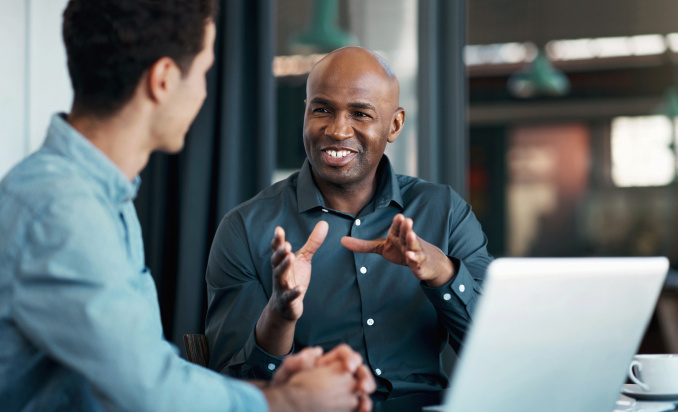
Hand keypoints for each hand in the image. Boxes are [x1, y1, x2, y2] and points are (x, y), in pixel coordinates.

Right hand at [270, 221, 327, 319]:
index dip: (278, 240)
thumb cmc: (293, 278)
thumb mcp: (304, 259)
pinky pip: (289, 296)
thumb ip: (312, 242)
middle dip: (280, 253)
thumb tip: (324, 223)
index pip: (278, 249)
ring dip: (284, 267)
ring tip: (290, 258)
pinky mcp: (286, 300)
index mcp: (282, 261)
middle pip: (277, 261)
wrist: (285, 306)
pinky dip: (293, 293)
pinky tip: (300, 289)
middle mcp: (279, 272)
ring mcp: (281, 286)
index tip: (279, 229)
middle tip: (286, 245)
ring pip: (280, 276)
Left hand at [271, 345, 375, 411]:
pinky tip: (363, 410)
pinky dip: (363, 406)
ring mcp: (344, 390)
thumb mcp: (286, 373)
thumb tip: (313, 351)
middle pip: (359, 370)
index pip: (344, 354)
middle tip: (363, 386)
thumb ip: (295, 362)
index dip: (350, 358)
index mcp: (327, 362)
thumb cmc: (285, 386)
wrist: (285, 405)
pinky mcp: (346, 404)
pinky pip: (358, 404)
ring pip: (362, 388)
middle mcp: (339, 374)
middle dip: (365, 377)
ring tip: (364, 404)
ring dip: (366, 395)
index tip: (348, 367)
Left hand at [341, 214, 455, 286]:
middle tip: (406, 220)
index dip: (398, 222)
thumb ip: (364, 245)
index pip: (398, 227)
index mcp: (397, 235)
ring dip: (412, 241)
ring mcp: (415, 252)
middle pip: (407, 233)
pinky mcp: (420, 264)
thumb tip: (342, 241)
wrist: (428, 261)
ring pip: (414, 246)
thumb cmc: (402, 250)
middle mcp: (407, 241)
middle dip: (407, 227)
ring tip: (411, 235)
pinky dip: (415, 259)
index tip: (398, 216)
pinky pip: (417, 261)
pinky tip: (411, 257)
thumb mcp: (382, 247)